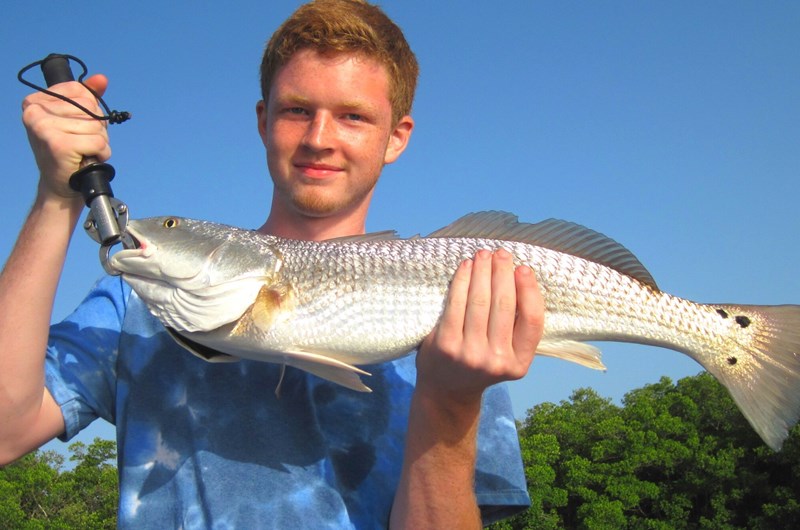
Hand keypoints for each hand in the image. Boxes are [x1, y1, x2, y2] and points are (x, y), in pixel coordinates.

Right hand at [21, 74, 110, 202]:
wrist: (61, 184)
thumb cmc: (70, 150)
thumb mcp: (76, 118)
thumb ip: (88, 96)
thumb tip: (102, 79)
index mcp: (35, 101)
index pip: (80, 91)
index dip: (90, 110)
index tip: (77, 126)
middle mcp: (35, 111)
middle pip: (91, 108)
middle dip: (97, 127)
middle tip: (81, 142)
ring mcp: (44, 128)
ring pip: (97, 125)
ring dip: (99, 142)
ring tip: (84, 151)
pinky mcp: (58, 144)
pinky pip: (98, 142)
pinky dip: (102, 152)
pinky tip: (88, 158)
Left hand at [416, 248, 543, 404]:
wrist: (446, 391)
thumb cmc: (479, 363)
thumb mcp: (507, 356)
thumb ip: (516, 328)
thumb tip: (520, 277)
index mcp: (519, 364)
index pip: (532, 320)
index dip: (530, 290)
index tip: (524, 268)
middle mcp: (497, 361)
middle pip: (505, 305)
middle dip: (503, 273)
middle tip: (502, 253)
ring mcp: (470, 354)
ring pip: (480, 301)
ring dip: (483, 272)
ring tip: (483, 254)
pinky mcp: (446, 344)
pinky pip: (456, 304)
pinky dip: (462, 281)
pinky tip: (466, 268)